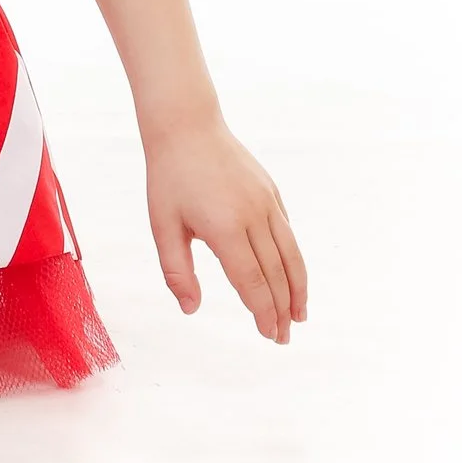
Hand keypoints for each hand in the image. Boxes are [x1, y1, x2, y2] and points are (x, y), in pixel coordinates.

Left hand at [144, 117, 308, 343]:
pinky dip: (293, 259)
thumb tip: (191, 310)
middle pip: (276, 273)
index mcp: (225, 228)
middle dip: (282, 310)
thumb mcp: (162, 226)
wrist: (187, 124)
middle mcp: (253, 216)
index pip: (252, 282)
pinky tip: (291, 276)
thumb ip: (176, 271)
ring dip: (297, 288)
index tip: (269, 335)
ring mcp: (266, 202)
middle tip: (283, 337)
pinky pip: (287, 232)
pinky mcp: (271, 192)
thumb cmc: (169, 177)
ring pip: (291, 254)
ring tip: (299, 315)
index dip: (263, 312)